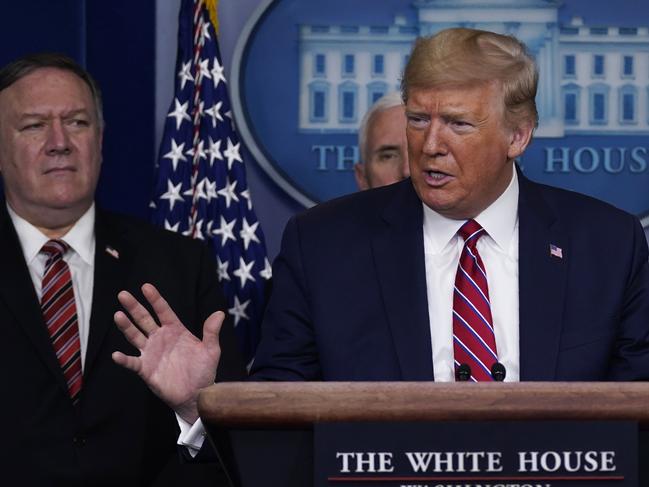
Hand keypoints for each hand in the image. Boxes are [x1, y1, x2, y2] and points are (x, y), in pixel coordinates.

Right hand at [112, 283, 221, 422]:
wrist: (197, 394)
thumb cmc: (203, 371)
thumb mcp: (211, 350)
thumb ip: (211, 332)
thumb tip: (220, 313)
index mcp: (175, 330)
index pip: (163, 311)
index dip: (155, 299)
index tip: (146, 287)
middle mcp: (160, 338)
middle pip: (144, 319)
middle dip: (134, 307)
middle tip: (123, 294)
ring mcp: (151, 353)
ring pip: (135, 336)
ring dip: (126, 326)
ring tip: (118, 315)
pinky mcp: (146, 369)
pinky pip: (133, 362)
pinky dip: (124, 359)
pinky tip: (116, 355)